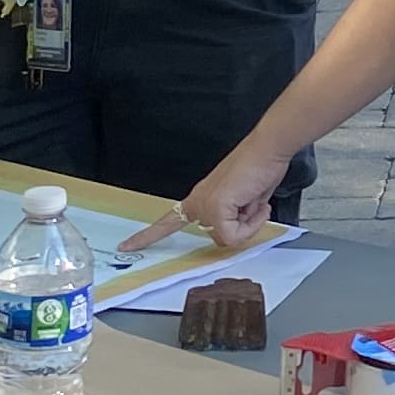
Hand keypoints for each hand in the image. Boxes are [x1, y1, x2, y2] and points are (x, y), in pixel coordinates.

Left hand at [142, 129, 293, 255]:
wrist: (267, 148)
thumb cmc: (260, 167)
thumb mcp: (246, 199)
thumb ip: (236, 215)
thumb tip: (239, 229)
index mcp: (201, 198)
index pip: (168, 221)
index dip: (148, 235)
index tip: (127, 246)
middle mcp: (199, 202)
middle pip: (220, 237)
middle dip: (244, 227)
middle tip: (253, 204)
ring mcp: (205, 205)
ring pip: (227, 238)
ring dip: (249, 223)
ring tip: (254, 199)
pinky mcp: (215, 207)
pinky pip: (233, 235)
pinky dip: (251, 224)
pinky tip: (256, 203)